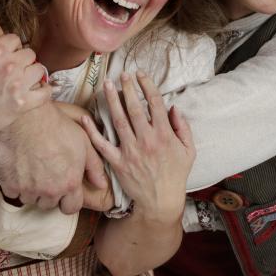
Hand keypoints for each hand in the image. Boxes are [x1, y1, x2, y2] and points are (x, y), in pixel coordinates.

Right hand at [0, 11, 50, 138]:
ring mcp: (18, 85)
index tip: (6, 55)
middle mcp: (9, 66)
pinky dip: (44, 91)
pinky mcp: (24, 103)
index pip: (15, 39)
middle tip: (15, 69)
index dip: (11, 47)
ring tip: (24, 80)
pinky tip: (37, 91)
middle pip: (29, 53)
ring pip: (40, 69)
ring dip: (33, 74)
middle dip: (23, 60)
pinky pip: (45, 92)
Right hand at [0, 102, 107, 212]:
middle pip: (49, 204)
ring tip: (32, 170)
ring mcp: (27, 189)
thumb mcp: (84, 143)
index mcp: (69, 184)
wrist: (26, 117)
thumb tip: (101, 184)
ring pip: (30, 199)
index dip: (68, 200)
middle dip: (49, 194)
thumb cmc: (57, 127)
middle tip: (46, 175)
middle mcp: (49, 191)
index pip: (71, 208)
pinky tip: (18, 168)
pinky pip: (12, 193)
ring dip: (31, 190)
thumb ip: (94, 167)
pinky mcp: (9, 184)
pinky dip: (14, 185)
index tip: (64, 191)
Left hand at [82, 71, 194, 221]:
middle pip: (134, 108)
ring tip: (105, 85)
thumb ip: (184, 128)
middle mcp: (146, 140)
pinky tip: (86, 117)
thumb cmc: (176, 175)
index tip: (140, 74)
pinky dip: (93, 131)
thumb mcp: (189, 151)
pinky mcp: (118, 162)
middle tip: (122, 74)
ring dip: (111, 101)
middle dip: (128, 88)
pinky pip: (102, 145)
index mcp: (164, 135)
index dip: (147, 86)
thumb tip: (174, 108)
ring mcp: (130, 151)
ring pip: (118, 120)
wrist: (161, 201)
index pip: (154, 103)